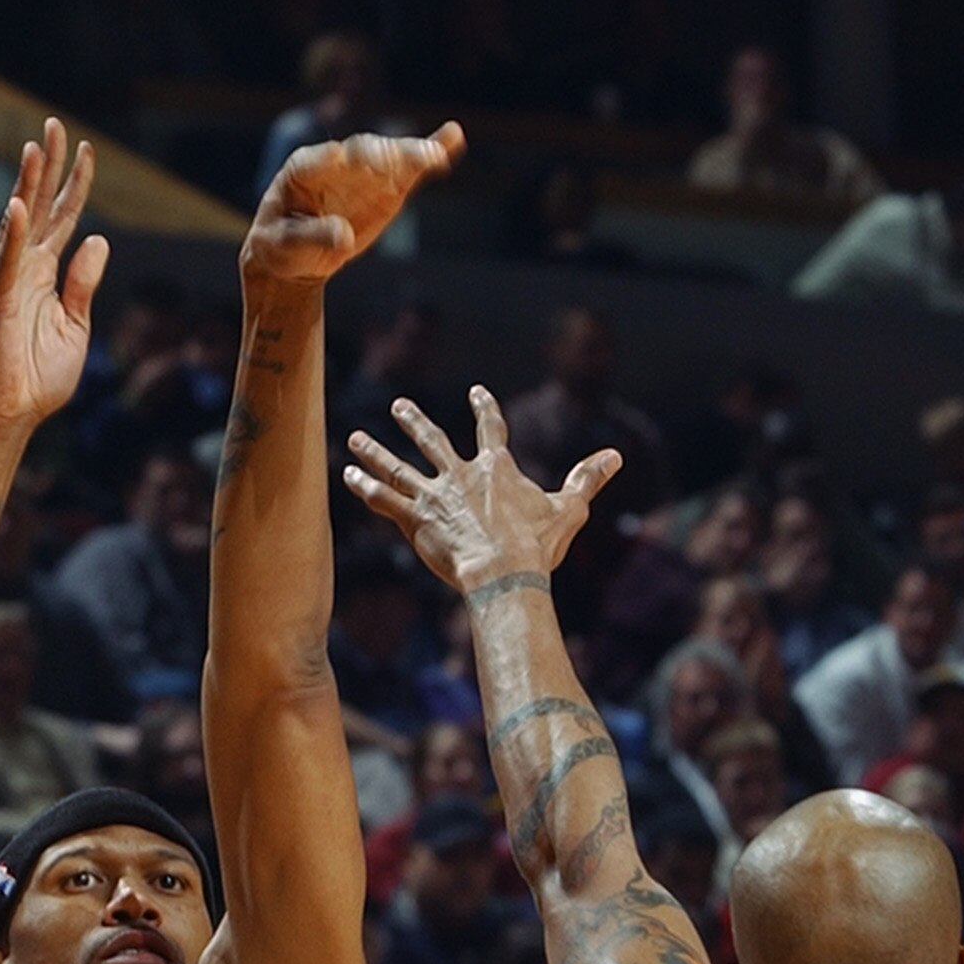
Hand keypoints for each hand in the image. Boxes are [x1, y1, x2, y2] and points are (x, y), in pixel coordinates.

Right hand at [0, 120, 109, 431]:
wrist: (16, 414)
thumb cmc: (41, 376)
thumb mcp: (77, 326)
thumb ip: (84, 284)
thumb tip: (99, 239)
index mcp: (46, 273)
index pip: (63, 218)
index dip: (74, 184)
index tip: (86, 149)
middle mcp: (25, 269)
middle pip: (38, 207)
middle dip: (47, 167)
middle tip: (53, 126)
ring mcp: (9, 282)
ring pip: (19, 225)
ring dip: (26, 186)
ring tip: (34, 149)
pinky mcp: (0, 303)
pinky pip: (7, 263)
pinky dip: (12, 234)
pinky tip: (17, 205)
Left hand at [241, 126, 463, 290]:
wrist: (298, 256)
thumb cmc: (283, 247)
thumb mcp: (284, 247)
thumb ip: (310, 238)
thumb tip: (343, 236)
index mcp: (302, 171)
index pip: (317, 161)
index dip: (330, 159)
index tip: (341, 157)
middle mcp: (337, 163)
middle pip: (359, 153)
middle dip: (376, 156)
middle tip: (390, 164)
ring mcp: (365, 172)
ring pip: (389, 156)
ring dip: (410, 154)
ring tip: (433, 155)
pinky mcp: (388, 186)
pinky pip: (411, 167)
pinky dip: (431, 152)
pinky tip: (453, 137)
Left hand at [347, 385, 619, 597]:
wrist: (503, 571)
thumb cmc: (536, 545)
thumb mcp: (568, 509)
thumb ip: (587, 479)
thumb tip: (616, 456)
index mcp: (496, 468)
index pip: (490, 428)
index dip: (484, 408)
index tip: (476, 392)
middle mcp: (460, 475)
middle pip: (432, 440)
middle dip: (413, 422)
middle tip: (399, 407)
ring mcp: (435, 496)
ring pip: (398, 467)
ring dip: (374, 452)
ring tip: (354, 438)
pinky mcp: (415, 519)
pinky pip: (385, 500)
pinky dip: (365, 488)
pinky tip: (347, 477)